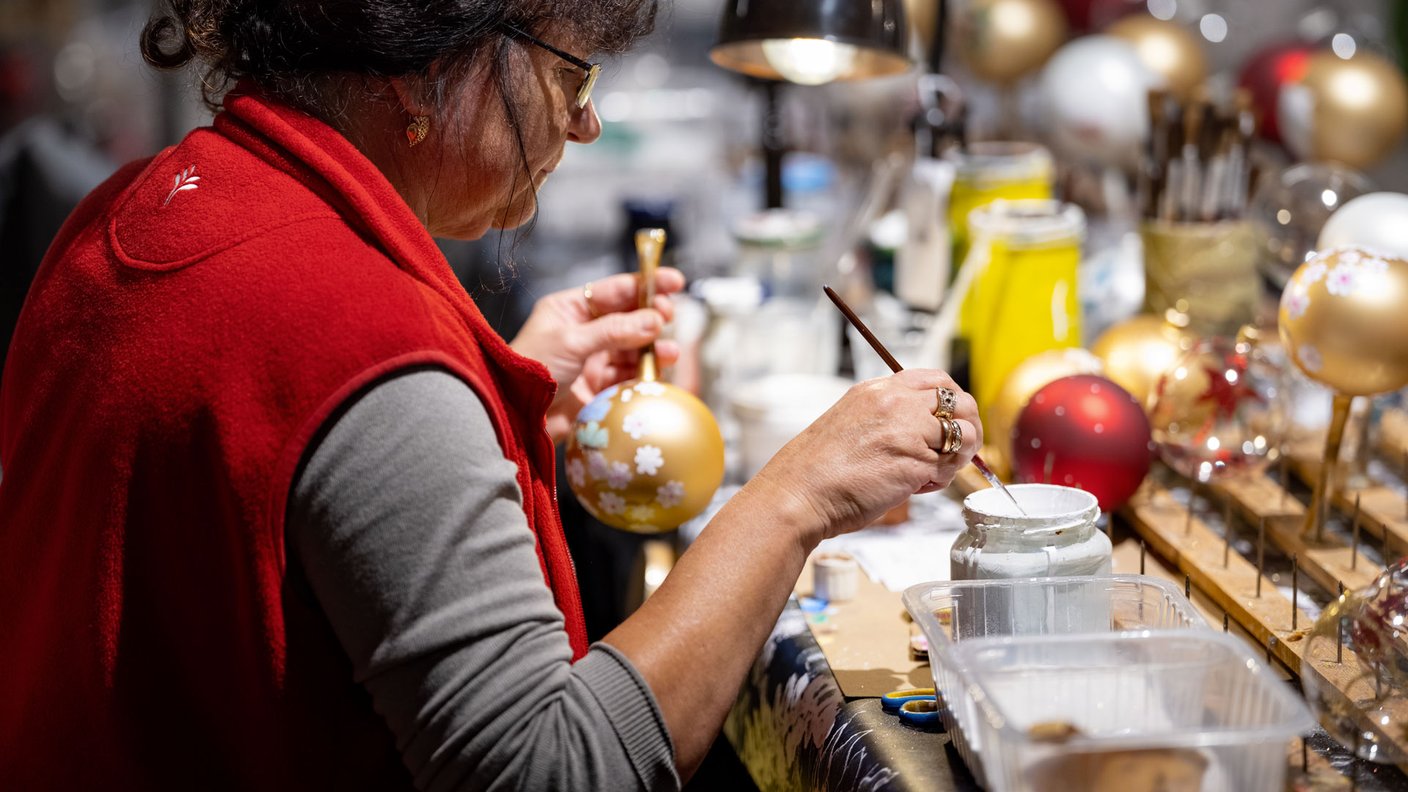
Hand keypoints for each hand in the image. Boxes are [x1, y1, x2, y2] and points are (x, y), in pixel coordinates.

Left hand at [509, 269, 684, 442]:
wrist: (515, 416)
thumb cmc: (531, 369)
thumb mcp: (572, 341)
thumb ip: (614, 330)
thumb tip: (654, 320)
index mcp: (571, 309)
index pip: (615, 290)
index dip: (645, 284)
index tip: (674, 281)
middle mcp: (585, 331)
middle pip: (629, 317)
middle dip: (652, 317)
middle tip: (667, 318)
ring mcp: (593, 359)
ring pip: (634, 348)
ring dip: (653, 348)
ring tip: (668, 353)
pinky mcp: (600, 387)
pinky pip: (630, 375)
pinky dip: (645, 373)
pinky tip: (656, 372)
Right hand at [749, 369, 980, 544]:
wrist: (800, 492)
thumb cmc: (818, 467)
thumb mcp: (850, 420)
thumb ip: (886, 415)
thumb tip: (922, 426)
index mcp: (878, 389)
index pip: (936, 379)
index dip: (954, 400)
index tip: (953, 419)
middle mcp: (896, 403)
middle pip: (960, 402)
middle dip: (969, 426)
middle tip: (960, 448)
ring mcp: (909, 430)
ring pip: (963, 436)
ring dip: (956, 456)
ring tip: (932, 472)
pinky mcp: (916, 462)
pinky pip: (949, 468)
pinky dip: (940, 480)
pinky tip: (917, 487)